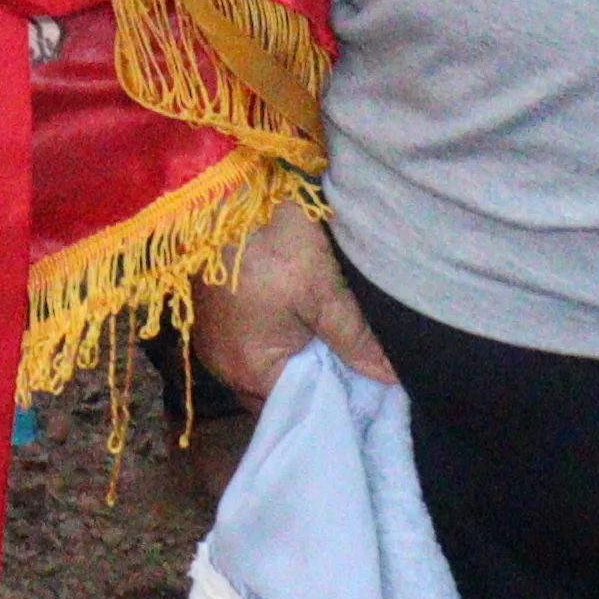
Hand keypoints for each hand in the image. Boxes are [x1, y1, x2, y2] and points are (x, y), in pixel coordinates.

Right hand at [189, 199, 392, 405]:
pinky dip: (271, 343)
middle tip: (354, 369)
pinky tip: (296, 325)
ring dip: (291, 362)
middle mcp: (223, 366)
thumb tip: (390, 378)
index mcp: (250, 369)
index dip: (334, 401)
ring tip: (329, 346)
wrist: (220, 190)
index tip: (366, 392)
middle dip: (313, 383)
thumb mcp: (324, 291)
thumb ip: (357, 340)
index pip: (300, 408)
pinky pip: (244, 347)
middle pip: (277, 393)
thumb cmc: (273, 242)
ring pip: (261, 369)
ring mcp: (211, 342)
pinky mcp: (209, 318)